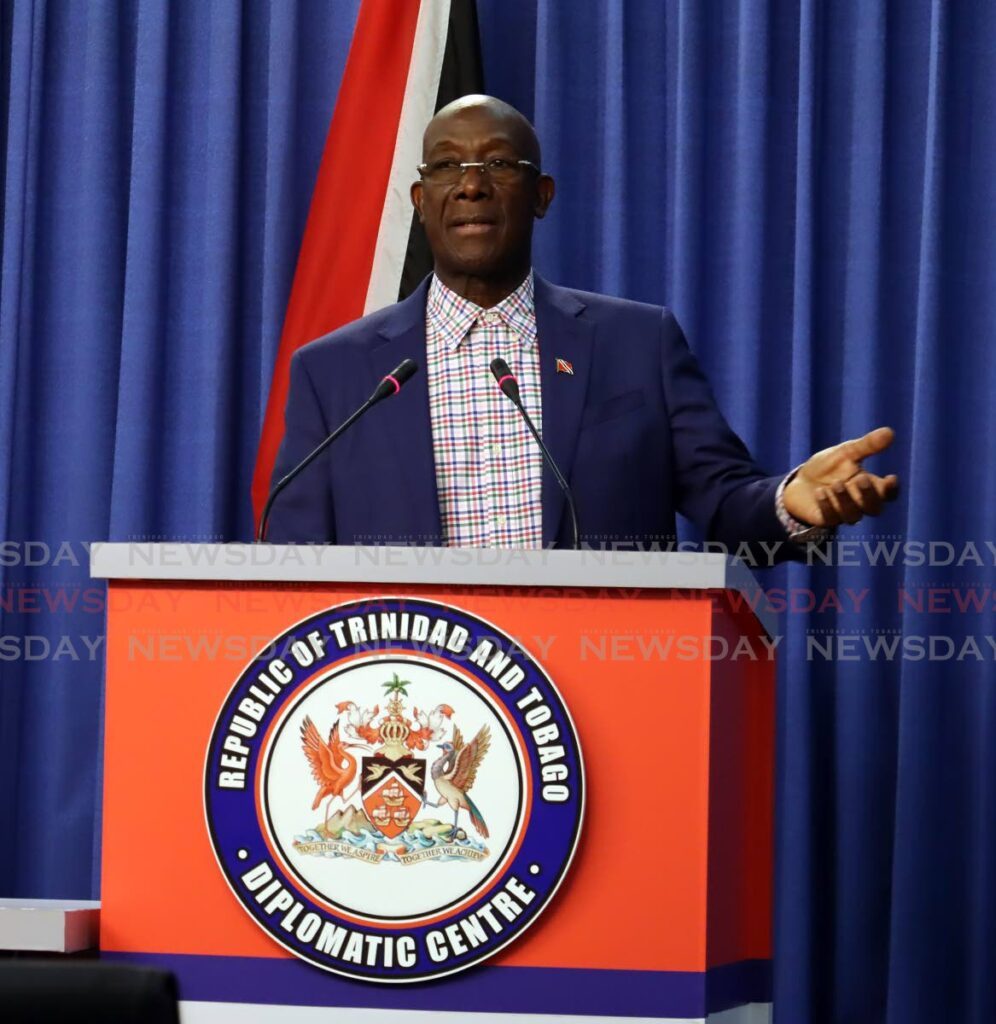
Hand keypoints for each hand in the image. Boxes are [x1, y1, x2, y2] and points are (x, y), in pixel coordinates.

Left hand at [783, 426, 899, 527]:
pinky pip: (830, 519)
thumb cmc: (828, 467)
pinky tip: (820, 492)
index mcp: (870, 487)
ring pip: (853, 516)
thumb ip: (867, 445)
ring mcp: (842, 513)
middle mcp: (859, 504)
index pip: (888, 494)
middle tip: (862, 478)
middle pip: (874, 508)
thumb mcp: (846, 452)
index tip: (890, 478)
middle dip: (869, 495)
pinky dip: (826, 506)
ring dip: (846, 500)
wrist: (800, 480)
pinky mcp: (825, 519)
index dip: (892, 489)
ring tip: (836, 484)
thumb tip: (889, 432)